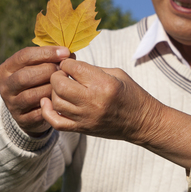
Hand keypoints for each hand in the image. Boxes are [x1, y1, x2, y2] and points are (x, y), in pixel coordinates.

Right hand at [0, 46, 71, 133]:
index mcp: (6, 69)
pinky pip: (38, 112)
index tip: (65, 52)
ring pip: (32, 95)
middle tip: (63, 70)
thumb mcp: (36, 67)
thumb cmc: (36, 81)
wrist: (28, 110)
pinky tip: (60, 99)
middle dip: (48, 71)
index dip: (46, 53)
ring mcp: (12, 104)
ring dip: (51, 89)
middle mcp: (5, 86)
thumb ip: (49, 58)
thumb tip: (68, 54)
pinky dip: (51, 105)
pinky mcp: (21, 119)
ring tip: (63, 85)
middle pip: (25, 76)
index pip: (24, 56)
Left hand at [41, 58, 190, 169]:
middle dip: (57, 76)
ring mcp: (87, 117)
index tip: (71, 64)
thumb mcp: (116, 74)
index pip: (73, 67)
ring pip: (56, 102)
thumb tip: (69, 65)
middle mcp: (93, 101)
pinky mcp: (83, 129)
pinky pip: (57, 122)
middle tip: (63, 75)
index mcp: (104, 84)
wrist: (142, 122)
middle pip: (59, 85)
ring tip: (62, 88)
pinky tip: (49, 102)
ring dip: (54, 92)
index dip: (68, 63)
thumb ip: (92, 69)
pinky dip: (48, 112)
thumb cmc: (131, 94)